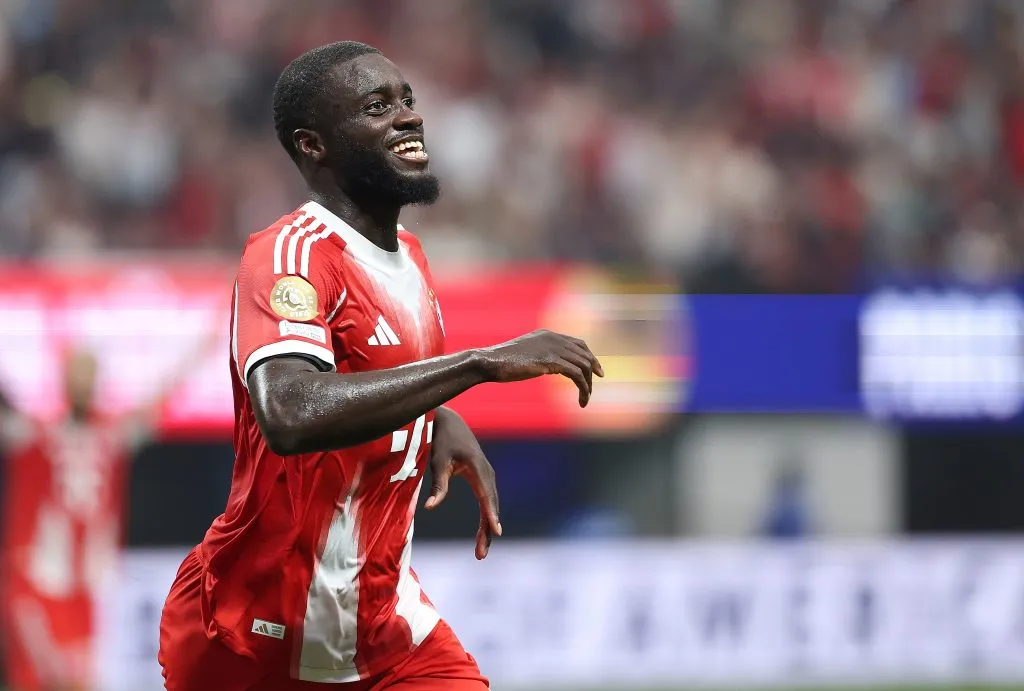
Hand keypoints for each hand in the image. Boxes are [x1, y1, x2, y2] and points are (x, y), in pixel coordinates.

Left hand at [424, 407, 500, 559]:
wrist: (449, 422)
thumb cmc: (441, 440)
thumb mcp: (438, 461)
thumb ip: (438, 485)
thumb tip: (430, 508)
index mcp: (478, 468)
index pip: (486, 496)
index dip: (491, 514)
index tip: (496, 531)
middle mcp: (487, 474)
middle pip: (491, 506)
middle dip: (487, 530)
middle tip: (480, 554)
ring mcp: (486, 477)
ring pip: (490, 506)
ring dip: (487, 528)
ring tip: (481, 551)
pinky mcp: (482, 479)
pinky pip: (486, 502)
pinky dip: (486, 518)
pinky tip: (483, 534)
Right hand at [475, 330, 603, 406]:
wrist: (490, 362)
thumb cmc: (501, 362)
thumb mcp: (524, 355)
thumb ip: (538, 356)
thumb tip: (545, 365)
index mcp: (548, 335)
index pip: (578, 343)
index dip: (590, 357)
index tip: (595, 372)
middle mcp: (554, 339)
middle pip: (584, 354)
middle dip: (592, 372)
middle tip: (592, 388)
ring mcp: (553, 348)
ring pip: (583, 366)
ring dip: (588, 385)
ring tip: (585, 400)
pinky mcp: (551, 361)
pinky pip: (577, 375)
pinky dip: (583, 388)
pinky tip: (581, 400)